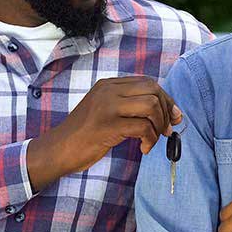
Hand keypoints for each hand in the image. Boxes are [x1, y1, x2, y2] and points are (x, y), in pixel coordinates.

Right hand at [27, 76, 180, 189]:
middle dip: (166, 111)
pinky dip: (150, 140)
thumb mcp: (104, 111)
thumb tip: (165, 112)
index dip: (166, 99)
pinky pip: (143, 127)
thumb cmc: (84, 135)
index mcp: (108, 85)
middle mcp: (108, 91)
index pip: (147, 83)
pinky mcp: (108, 125)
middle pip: (153, 90)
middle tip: (166, 130)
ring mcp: (108, 107)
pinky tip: (144, 148)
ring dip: (159, 126)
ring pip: (151, 106)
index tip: (173, 116)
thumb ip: (128, 106)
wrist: (58, 149)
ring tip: (153, 140)